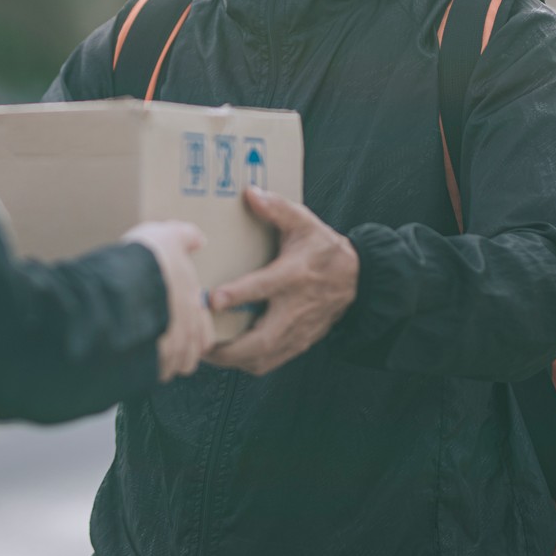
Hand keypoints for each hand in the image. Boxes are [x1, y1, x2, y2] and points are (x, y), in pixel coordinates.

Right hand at [124, 221, 212, 381]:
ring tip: (145, 353)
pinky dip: (142, 368)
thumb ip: (185, 237)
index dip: (191, 337)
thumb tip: (200, 239)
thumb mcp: (169, 236)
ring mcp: (166, 348)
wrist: (126, 277)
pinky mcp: (146, 360)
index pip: (203, 336)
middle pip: (188, 358)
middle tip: (160, 343)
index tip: (177, 329)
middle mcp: (185, 331)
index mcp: (193, 306)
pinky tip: (131, 358)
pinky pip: (149, 373)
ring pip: (169, 368)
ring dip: (160, 363)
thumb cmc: (149, 258)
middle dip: (177, 354)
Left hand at [204, 188, 358, 375]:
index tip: (212, 299)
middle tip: (197, 340)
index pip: (264, 287)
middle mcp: (295, 308)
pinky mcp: (298, 343)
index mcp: (294, 275)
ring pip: (262, 357)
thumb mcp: (304, 222)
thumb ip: (277, 209)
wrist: (357, 280)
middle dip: (227, 347)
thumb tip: (250, 192)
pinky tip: (225, 356)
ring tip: (204, 351)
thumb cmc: (324, 250)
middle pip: (261, 339)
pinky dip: (245, 363)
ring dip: (231, 359)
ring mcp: (297, 330)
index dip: (238, 295)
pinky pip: (269, 363)